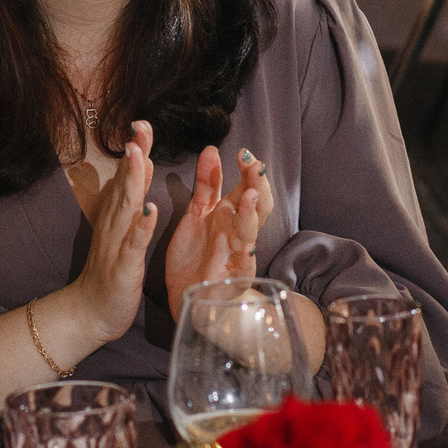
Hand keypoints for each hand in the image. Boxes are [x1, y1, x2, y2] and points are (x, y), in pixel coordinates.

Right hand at [69, 122, 158, 341]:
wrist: (89, 313)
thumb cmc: (110, 270)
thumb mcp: (121, 229)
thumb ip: (129, 195)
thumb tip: (140, 161)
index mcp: (117, 215)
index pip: (127, 176)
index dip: (136, 149)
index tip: (143, 122)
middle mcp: (113, 224)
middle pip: (125, 183)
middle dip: (135, 153)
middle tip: (141, 125)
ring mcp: (116, 244)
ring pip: (126, 207)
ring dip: (133, 180)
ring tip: (140, 154)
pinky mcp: (123, 267)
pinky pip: (133, 244)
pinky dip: (141, 226)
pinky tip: (150, 210)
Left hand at [163, 146, 273, 322]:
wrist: (190, 298)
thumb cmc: (197, 255)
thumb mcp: (199, 214)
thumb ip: (207, 184)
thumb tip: (212, 149)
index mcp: (231, 214)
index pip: (249, 186)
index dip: (249, 170)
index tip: (243, 151)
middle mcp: (238, 231)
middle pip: (258, 204)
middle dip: (257, 185)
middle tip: (253, 165)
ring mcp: (238, 254)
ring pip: (251, 232)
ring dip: (251, 215)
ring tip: (249, 198)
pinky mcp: (232, 278)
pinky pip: (242, 265)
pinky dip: (245, 254)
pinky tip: (246, 244)